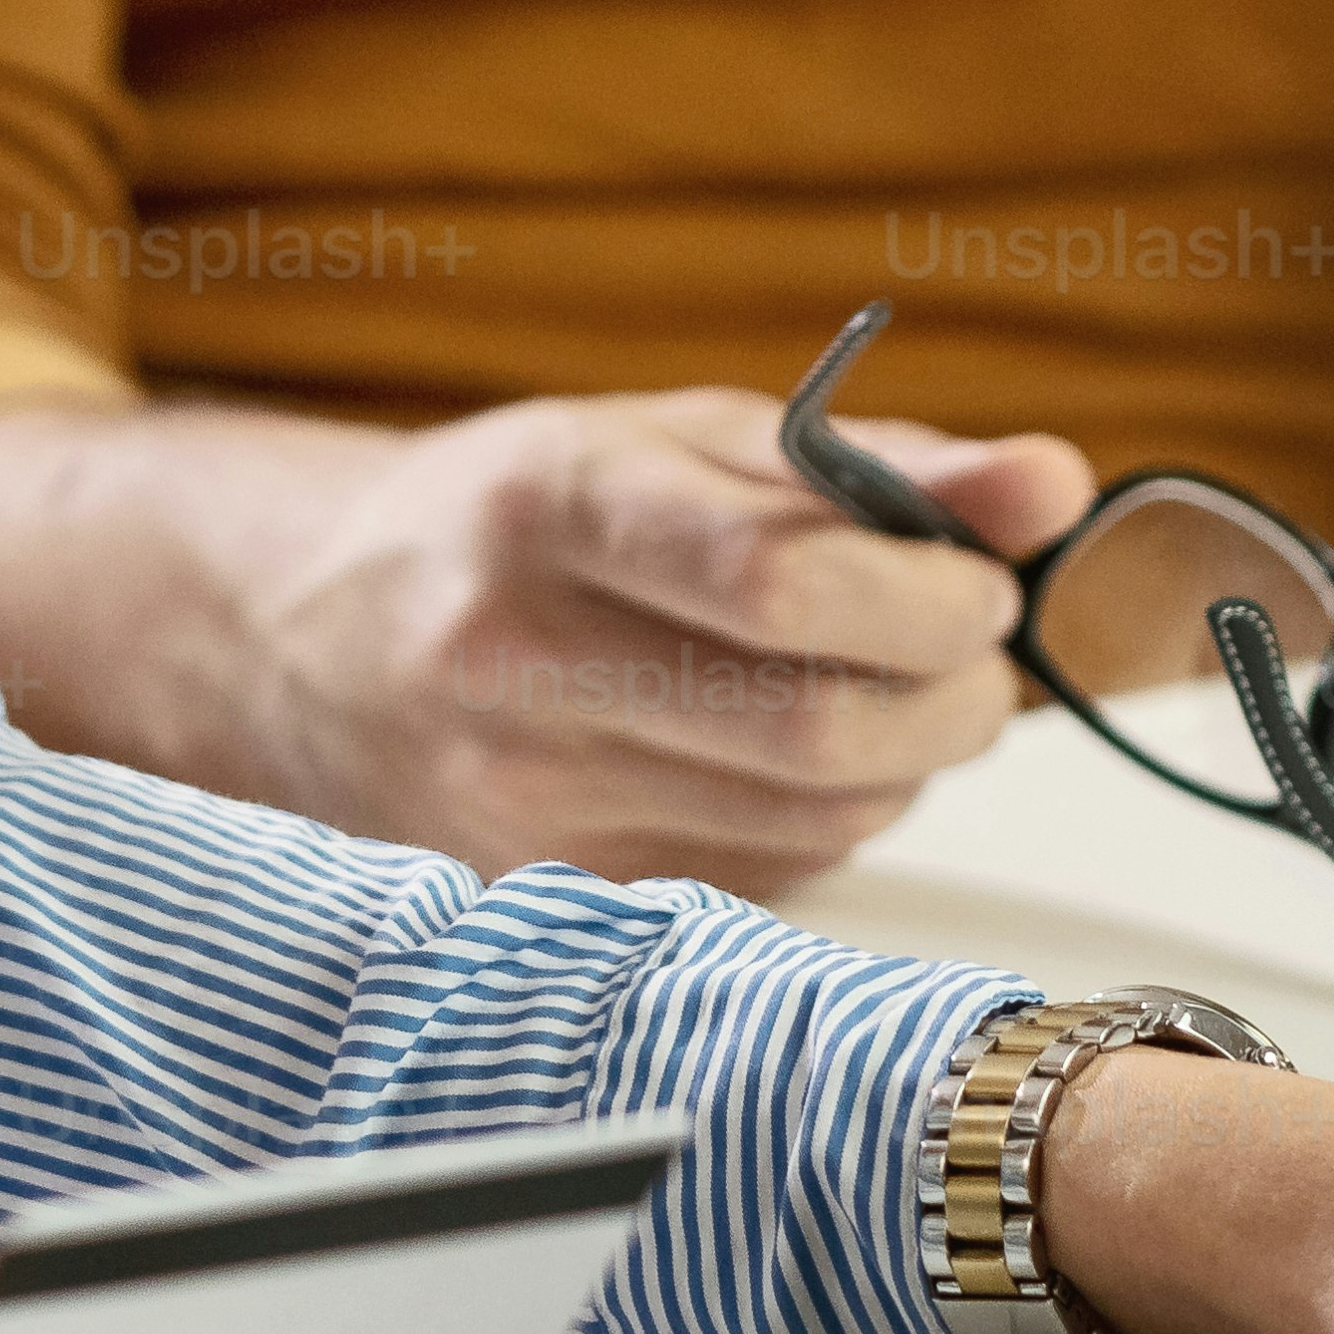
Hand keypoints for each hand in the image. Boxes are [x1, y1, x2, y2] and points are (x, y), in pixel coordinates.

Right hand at [0, 380, 1088, 894]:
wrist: (278, 632)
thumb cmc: (504, 518)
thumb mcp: (667, 439)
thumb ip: (875, 462)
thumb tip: (1056, 488)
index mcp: (544, 504)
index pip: (778, 576)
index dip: (926, 592)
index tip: (975, 584)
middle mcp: (505, 659)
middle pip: (816, 725)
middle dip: (951, 696)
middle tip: (966, 653)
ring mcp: (507, 799)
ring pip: (809, 818)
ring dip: (901, 762)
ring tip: (882, 693)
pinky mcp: (526, 894)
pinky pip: (756, 881)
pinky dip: (817, 822)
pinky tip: (777, 760)